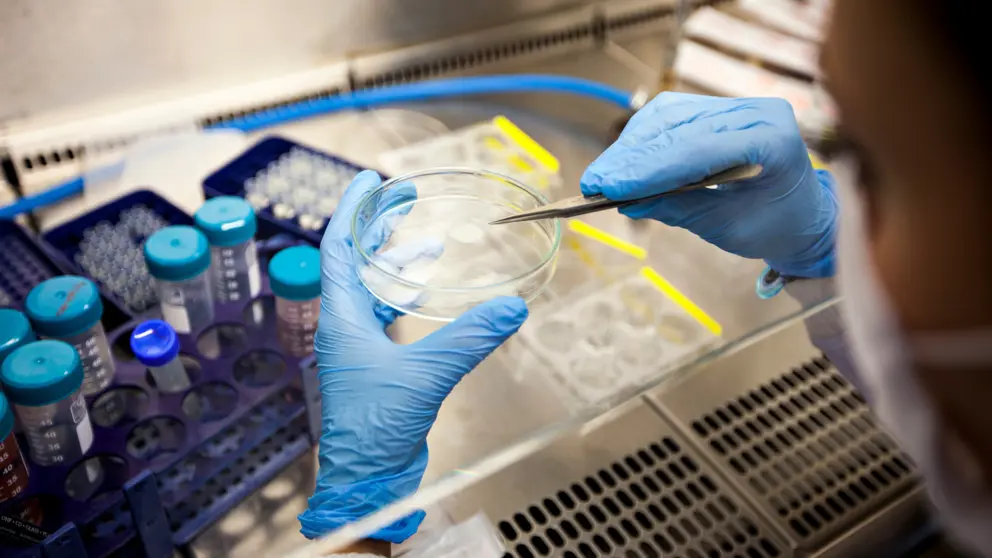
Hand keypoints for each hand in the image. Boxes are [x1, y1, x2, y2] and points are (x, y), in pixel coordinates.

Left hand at [298, 171, 528, 542]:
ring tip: (427, 241)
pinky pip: (389, 315)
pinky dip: (407, 295)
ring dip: (396, 261)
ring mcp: (361, 346)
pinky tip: (430, 292)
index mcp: (341, 318)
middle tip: (402, 200)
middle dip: (377, 227)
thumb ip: (469, 338)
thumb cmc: (375, 429)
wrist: (367, 479)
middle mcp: (346, 326)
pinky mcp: (379, 365)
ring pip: (373, 289)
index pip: (337, 248)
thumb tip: (510, 308)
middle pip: (355, 262)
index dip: (351, 210)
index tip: (368, 181)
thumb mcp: (426, 374)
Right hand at [581, 92, 836, 277]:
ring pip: (669, 116)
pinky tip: (623, 160)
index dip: (649, 167)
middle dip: (631, 157)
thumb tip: (627, 201)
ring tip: (603, 175)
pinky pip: (671, 116)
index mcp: (773, 139)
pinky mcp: (718, 108)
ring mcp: (737, 105)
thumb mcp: (726, 228)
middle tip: (594, 183)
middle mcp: (756, 111)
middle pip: (679, 127)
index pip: (699, 147)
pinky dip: (642, 138)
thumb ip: (678, 209)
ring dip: (631, 146)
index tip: (609, 186)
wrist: (803, 214)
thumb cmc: (774, 226)